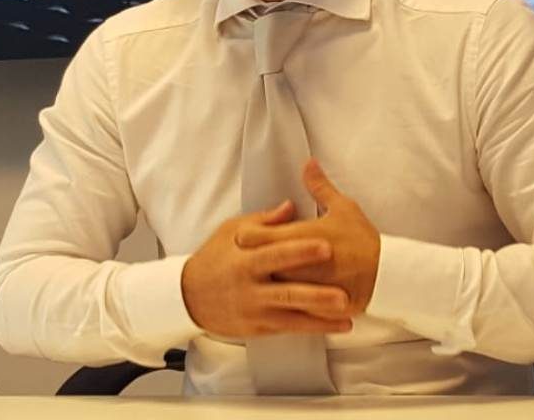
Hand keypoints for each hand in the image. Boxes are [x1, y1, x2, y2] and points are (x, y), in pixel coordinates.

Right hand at [181, 200, 353, 337]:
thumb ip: (263, 222)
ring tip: (346, 312)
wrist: (187, 297)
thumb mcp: (231, 232)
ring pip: (291, 315)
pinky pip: (289, 328)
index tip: (326, 245)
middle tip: (342, 291)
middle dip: (315, 293)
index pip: (276, 254)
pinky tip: (336, 325)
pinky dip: (313, 327)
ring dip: (320, 315)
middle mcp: (250, 288)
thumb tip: (291, 206)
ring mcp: (254, 311)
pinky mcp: (258, 328)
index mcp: (245, 260)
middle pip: (286, 291)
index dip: (300, 251)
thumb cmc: (213, 258)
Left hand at [235, 159, 380, 314]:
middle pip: (253, 265)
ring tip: (270, 279)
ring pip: (266, 289)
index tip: (254, 234)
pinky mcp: (309, 311)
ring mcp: (300, 290)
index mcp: (296, 237)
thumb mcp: (343, 207)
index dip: (249, 234)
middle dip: (253, 261)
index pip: (250, 237)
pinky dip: (282, 305)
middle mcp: (293, 265)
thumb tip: (308, 164)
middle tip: (258, 257)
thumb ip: (319, 186)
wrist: (387, 275)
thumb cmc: (362, 239)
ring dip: (266, 283)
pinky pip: (285, 311)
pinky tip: (284, 300)